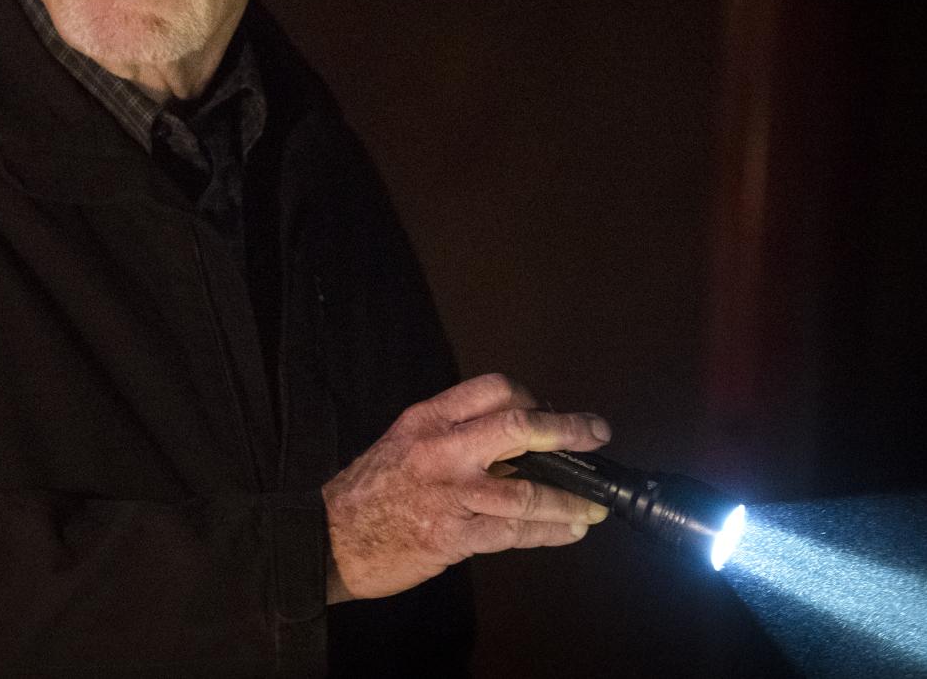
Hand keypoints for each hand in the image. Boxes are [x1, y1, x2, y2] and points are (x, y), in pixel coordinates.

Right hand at [321, 373, 610, 602]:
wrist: (329, 537)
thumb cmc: (370, 491)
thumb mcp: (403, 443)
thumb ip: (451, 436)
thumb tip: (512, 440)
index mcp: (427, 419)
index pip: (492, 389)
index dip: (532, 398)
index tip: (551, 414)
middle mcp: (441, 449)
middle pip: (517, 426)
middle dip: (567, 429)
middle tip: (596, 433)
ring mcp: (449, 494)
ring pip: (526, 490)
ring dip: (570, 499)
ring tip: (594, 506)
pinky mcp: (453, 535)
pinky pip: (514, 533)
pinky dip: (550, 532)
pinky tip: (569, 531)